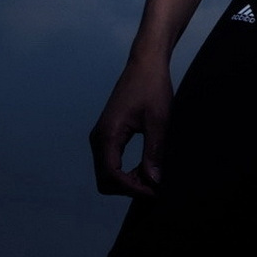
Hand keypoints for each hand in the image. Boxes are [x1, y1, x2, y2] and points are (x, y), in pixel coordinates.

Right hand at [89, 58, 171, 196]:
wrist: (144, 65)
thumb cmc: (152, 87)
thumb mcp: (158, 121)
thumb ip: (153, 152)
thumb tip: (153, 182)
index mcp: (108, 134)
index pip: (112, 175)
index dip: (132, 189)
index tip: (154, 191)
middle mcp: (98, 138)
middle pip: (105, 180)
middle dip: (128, 188)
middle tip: (155, 185)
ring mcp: (100, 137)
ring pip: (106, 174)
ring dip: (127, 181)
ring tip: (153, 176)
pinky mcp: (106, 136)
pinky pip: (110, 163)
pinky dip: (125, 172)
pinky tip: (145, 168)